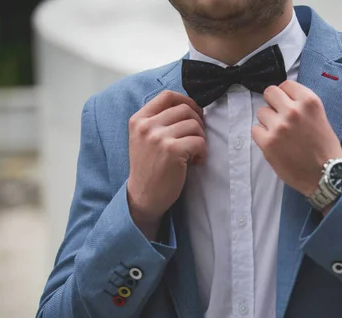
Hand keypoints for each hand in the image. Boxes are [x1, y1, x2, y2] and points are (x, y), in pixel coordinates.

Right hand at [126, 90, 206, 239]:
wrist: (143, 196)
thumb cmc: (148, 168)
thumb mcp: (143, 138)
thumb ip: (158, 121)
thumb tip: (189, 107)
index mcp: (138, 119)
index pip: (167, 96)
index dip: (187, 101)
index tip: (194, 114)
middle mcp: (146, 126)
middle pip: (185, 109)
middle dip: (197, 123)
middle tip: (196, 139)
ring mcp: (158, 137)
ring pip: (194, 125)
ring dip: (200, 139)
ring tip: (194, 153)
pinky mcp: (172, 151)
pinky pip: (199, 141)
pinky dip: (202, 152)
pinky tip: (195, 161)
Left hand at [252, 80, 341, 197]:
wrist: (326, 175)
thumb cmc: (325, 148)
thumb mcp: (320, 117)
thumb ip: (302, 106)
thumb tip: (283, 99)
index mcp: (309, 102)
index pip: (286, 84)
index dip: (284, 94)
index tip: (286, 104)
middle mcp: (293, 111)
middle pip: (270, 93)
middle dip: (273, 104)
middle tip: (279, 116)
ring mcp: (279, 127)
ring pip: (261, 112)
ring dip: (268, 122)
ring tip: (280, 134)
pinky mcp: (268, 143)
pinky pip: (255, 130)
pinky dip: (262, 136)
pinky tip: (274, 144)